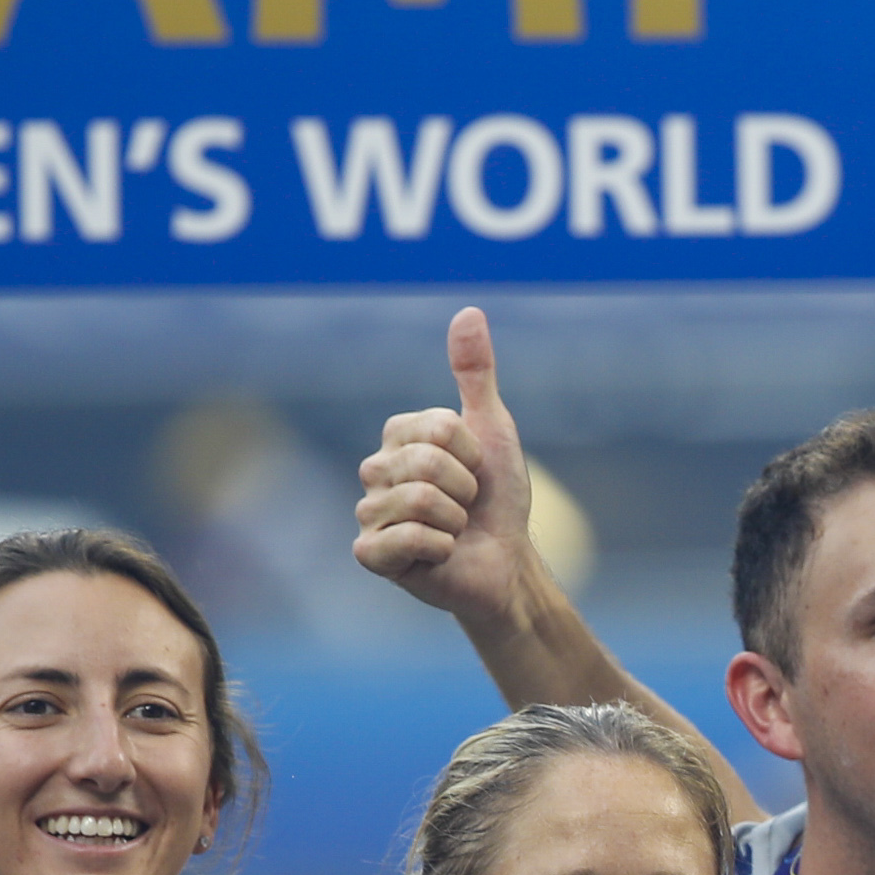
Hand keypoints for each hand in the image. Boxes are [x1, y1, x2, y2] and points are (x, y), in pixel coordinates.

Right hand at [354, 306, 545, 631]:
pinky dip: (441, 548)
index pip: (439, 427)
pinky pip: (408, 538)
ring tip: (454, 529)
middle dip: (466, 488)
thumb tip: (468, 312)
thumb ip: (476, 373)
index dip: (473, 453)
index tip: (476, 470)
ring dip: (457, 520)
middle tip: (467, 504)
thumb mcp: (493, 428)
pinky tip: (439, 554)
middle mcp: (374, 470)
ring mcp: (369, 512)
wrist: (506, 562)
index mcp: (397, 435)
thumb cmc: (497, 498)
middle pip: (428, 463)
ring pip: (422, 500)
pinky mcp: (370, 554)